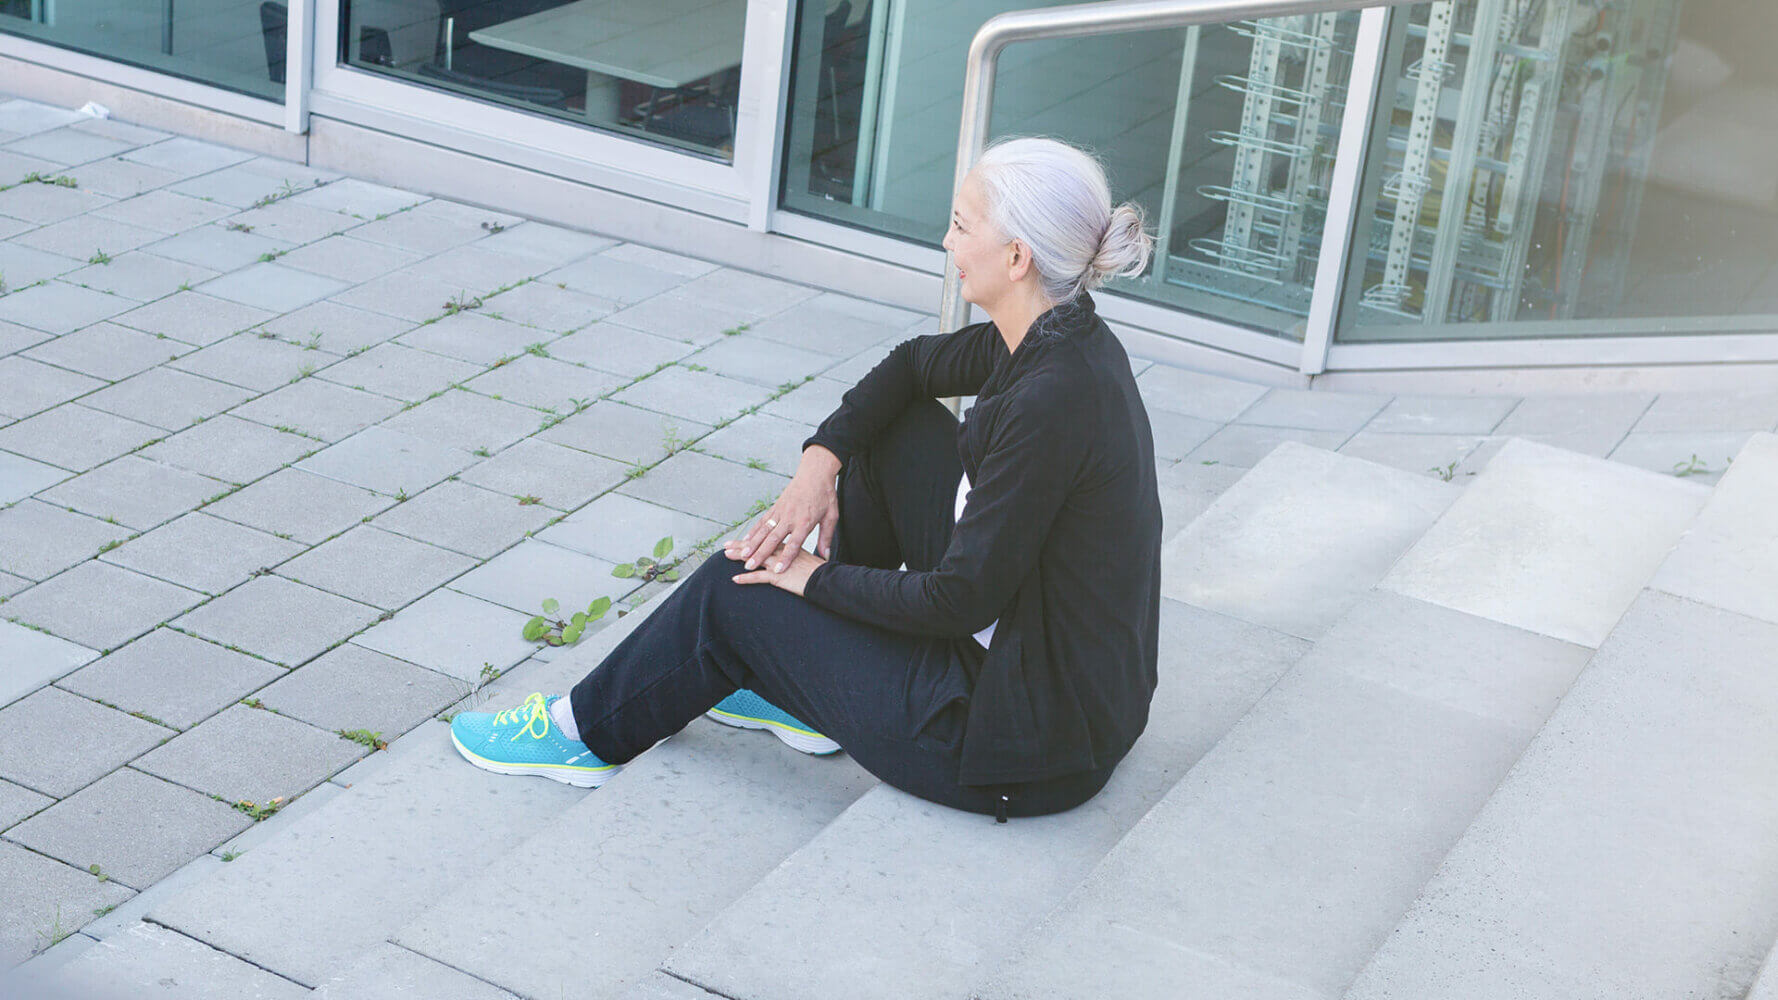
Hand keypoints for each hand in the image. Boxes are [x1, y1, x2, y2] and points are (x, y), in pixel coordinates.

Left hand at [728, 546, 823, 596]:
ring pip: (755, 558)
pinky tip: (735, 579)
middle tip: (726, 545)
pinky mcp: (778, 576)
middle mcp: (780, 551)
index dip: (753, 540)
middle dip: (740, 545)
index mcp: (787, 545)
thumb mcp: (809, 556)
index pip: (766, 540)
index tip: (742, 540)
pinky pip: (758, 577)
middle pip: (757, 546)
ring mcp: (778, 563)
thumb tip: (796, 552)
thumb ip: (802, 551)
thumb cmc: (821, 569)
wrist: (827, 578)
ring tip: (725, 556)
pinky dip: (746, 578)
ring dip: (739, 557)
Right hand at [735, 445, 841, 571]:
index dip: (785, 558)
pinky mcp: (775, 507)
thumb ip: (826, 537)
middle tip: (749, 566)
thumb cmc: (825, 495)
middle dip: (760, 554)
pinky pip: (762, 521)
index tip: (777, 571)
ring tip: (742, 555)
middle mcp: (790, 517)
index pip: (794, 543)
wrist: (815, 473)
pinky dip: (752, 531)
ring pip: (763, 530)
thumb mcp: (831, 516)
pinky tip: (744, 541)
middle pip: (773, 539)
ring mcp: (780, 511)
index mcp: (805, 521)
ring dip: (752, 544)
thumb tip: (825, 557)